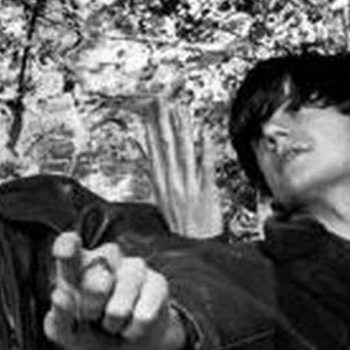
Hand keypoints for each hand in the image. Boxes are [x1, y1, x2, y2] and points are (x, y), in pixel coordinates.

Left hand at [43, 231, 185, 349]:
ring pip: (117, 310)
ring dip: (112, 326)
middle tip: (91, 315)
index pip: (68, 247)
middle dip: (90, 311)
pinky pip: (143, 317)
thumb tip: (60, 296)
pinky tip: (132, 324)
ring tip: (112, 322)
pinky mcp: (158, 282)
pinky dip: (133, 331)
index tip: (65, 249)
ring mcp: (133, 267)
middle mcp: (105, 258)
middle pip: (94, 286)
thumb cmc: (91, 328)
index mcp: (77, 264)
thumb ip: (58, 317)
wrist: (131, 339)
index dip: (67, 248)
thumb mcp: (67, 331)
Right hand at [142, 96, 223, 238]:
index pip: (153, 151)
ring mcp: (189, 188)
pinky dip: (205, 151)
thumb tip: (144, 158)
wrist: (195, 249)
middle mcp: (173, 184)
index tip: (149, 110)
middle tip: (162, 100)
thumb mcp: (161, 203)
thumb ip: (155, 178)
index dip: (151, 129)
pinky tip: (205, 136)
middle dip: (164, 122)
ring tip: (180, 110)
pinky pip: (206, 168)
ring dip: (183, 130)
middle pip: (167, 148)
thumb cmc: (181, 229)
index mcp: (161, 186)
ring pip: (184, 153)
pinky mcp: (206, 193)